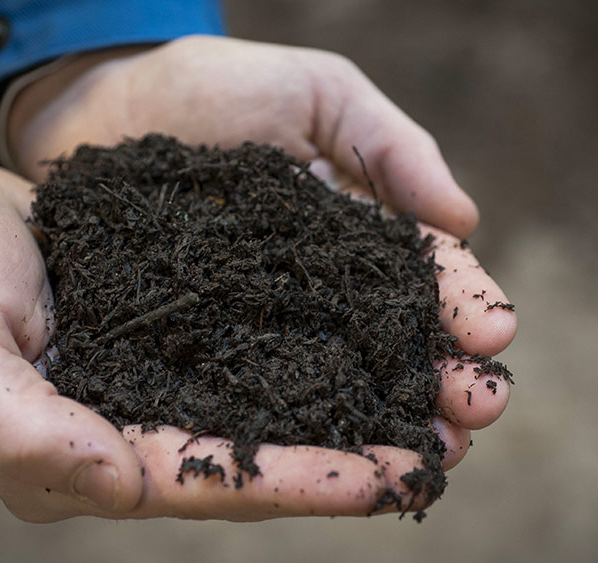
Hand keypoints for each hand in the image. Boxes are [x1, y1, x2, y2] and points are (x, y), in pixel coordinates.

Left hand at [6, 33, 516, 440]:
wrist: (103, 104)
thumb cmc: (216, 86)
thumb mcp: (317, 95)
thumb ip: (390, 147)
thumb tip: (465, 219)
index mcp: (356, 228)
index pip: (419, 271)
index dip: (459, 301)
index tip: (494, 334)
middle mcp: (318, 287)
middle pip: (390, 340)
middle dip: (440, 376)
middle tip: (480, 412)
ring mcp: (263, 322)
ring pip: (337, 380)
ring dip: (389, 420)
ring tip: (434, 455)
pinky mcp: (204, 347)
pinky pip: (256, 390)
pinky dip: (301, 426)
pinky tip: (339, 459)